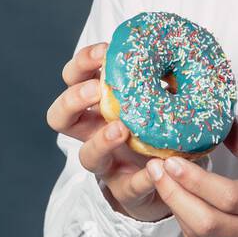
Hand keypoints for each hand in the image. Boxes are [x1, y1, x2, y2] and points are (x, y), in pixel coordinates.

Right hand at [44, 41, 172, 222]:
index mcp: (98, 104)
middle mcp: (94, 133)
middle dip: (73, 100)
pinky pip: (128, 187)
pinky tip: (156, 167)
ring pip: (86, 156)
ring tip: (120, 129)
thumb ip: (161, 75)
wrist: (170, 177)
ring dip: (100, 140)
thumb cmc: (160, 127)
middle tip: (96, 91)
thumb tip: (177, 46)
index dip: (82, 63)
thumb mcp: (159, 96)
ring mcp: (108, 163)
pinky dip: (141, 178)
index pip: (73, 78)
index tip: (105, 51)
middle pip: (60, 117)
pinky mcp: (128, 190)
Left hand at [144, 118, 237, 236]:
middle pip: (207, 221)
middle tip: (156, 168)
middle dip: (174, 194)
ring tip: (162, 182)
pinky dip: (189, 225)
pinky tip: (182, 205)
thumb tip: (225, 120)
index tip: (172, 159)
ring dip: (176, 210)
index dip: (194, 179)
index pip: (228, 196)